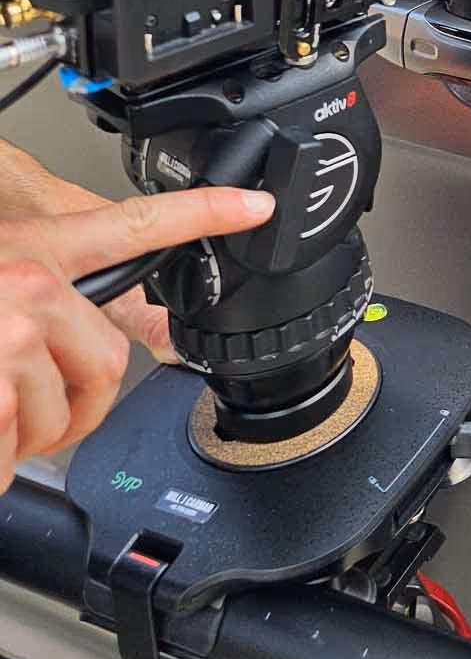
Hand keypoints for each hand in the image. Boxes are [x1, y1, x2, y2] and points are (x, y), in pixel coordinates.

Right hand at [0, 185, 273, 492]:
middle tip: (37, 414)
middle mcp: (29, 284)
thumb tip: (133, 335)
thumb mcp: (4, 272)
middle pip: (107, 363)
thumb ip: (58, 289)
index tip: (257, 207)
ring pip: (59, 415)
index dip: (206, 212)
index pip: (140, 222)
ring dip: (24, 439)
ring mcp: (7, 336)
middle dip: (77, 405)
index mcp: (38, 251)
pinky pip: (11, 451)